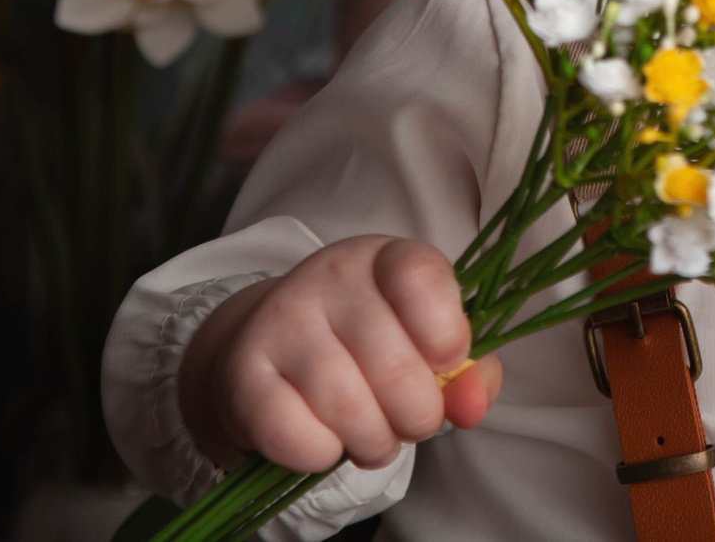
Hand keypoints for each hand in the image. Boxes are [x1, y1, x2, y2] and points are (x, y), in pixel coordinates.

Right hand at [179, 235, 503, 475]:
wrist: (270, 350)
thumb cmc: (369, 349)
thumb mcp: (427, 345)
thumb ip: (467, 374)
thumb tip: (471, 407)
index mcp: (384, 259)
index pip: (424, 281)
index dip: (448, 339)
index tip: (444, 361)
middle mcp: (328, 278)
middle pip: (398, 370)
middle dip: (416, 418)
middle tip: (404, 417)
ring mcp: (281, 322)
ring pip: (351, 414)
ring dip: (372, 444)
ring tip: (368, 432)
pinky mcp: (244, 373)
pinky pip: (302, 441)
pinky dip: (321, 456)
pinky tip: (321, 436)